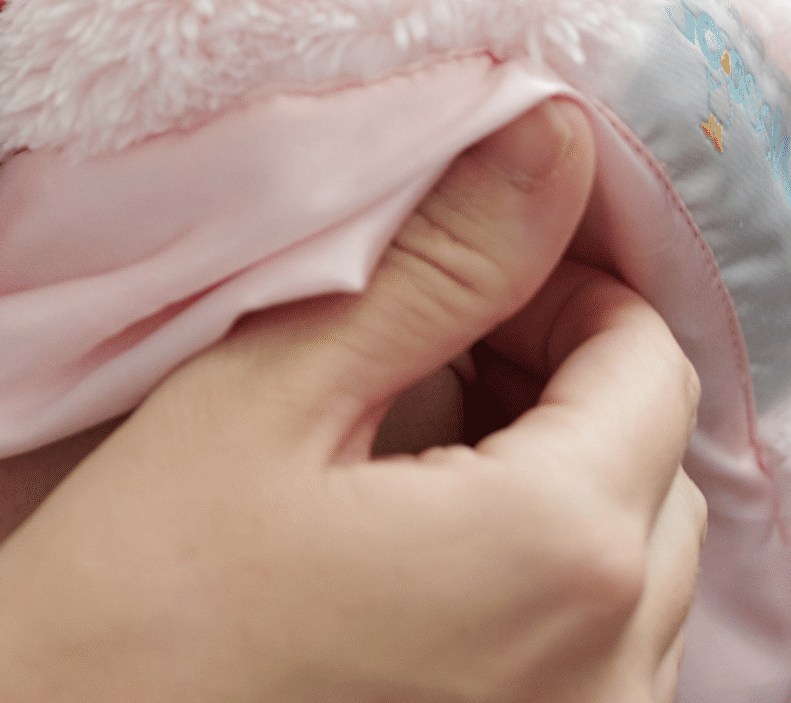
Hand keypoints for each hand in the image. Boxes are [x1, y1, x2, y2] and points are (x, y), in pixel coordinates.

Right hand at [0, 99, 704, 702]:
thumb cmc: (136, 594)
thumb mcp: (272, 390)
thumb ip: (439, 264)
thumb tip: (552, 140)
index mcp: (564, 554)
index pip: (648, 359)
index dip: (554, 281)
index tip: (449, 261)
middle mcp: (613, 674)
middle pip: (653, 463)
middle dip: (556, 375)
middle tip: (413, 333)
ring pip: (633, 568)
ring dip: (548, 476)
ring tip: (400, 437)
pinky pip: (592, 658)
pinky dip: (532, 579)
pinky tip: (404, 544)